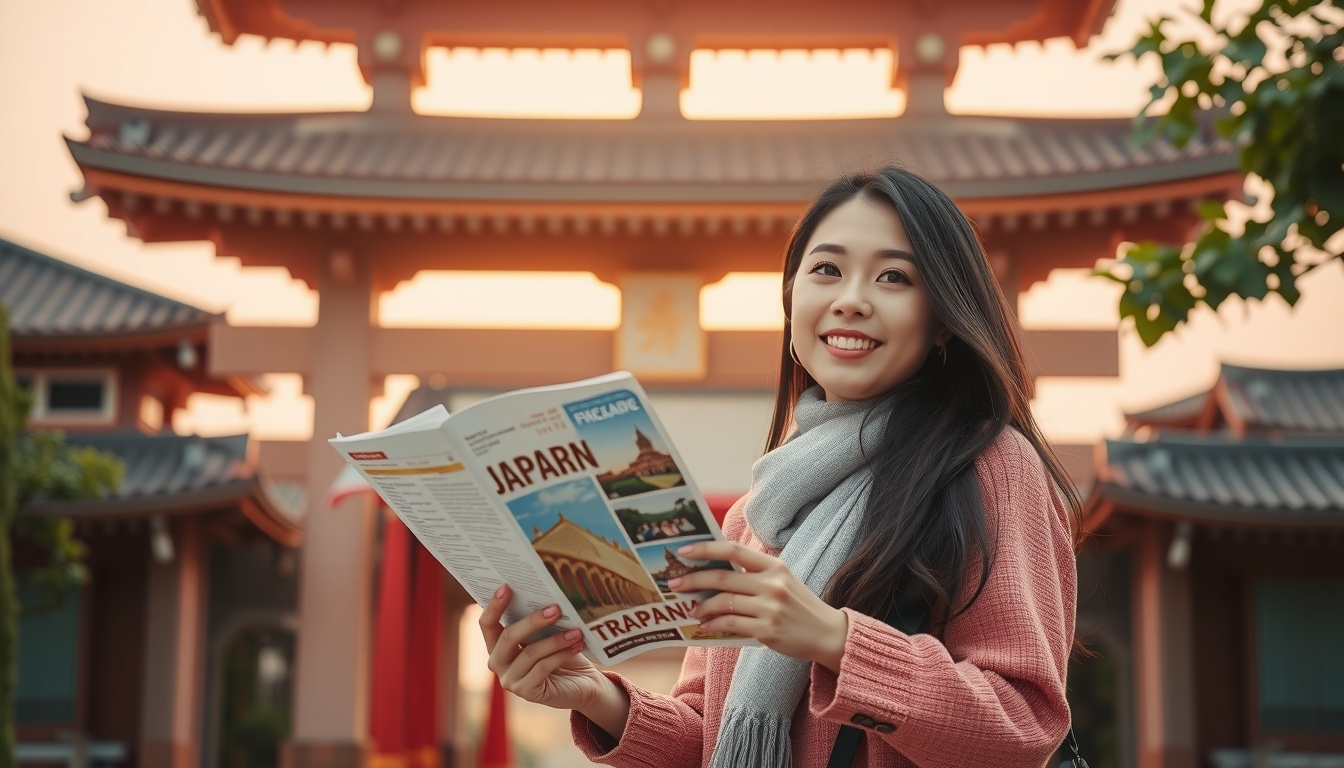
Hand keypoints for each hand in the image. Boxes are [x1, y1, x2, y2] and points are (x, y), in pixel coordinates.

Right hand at [479, 585, 630, 736]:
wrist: (582, 685)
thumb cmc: (563, 654)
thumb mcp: (548, 635)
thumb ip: (539, 622)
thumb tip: (545, 596)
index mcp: (498, 645)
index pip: (487, 624)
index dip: (494, 606)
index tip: (506, 586)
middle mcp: (498, 663)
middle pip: (508, 637)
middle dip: (533, 621)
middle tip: (556, 608)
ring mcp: (510, 681)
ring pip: (530, 653)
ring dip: (556, 639)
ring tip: (576, 631)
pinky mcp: (528, 692)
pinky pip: (543, 668)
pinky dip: (561, 654)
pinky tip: (577, 645)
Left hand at [669, 542, 848, 672]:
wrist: (827, 634)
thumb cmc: (799, 606)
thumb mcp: (782, 580)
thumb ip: (754, 573)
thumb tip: (713, 571)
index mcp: (774, 566)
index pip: (734, 550)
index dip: (706, 548)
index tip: (685, 550)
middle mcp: (772, 584)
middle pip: (722, 577)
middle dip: (693, 580)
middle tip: (674, 584)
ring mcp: (770, 608)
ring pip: (723, 603)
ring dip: (702, 607)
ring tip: (691, 610)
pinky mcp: (767, 631)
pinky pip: (731, 624)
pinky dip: (713, 625)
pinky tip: (705, 626)